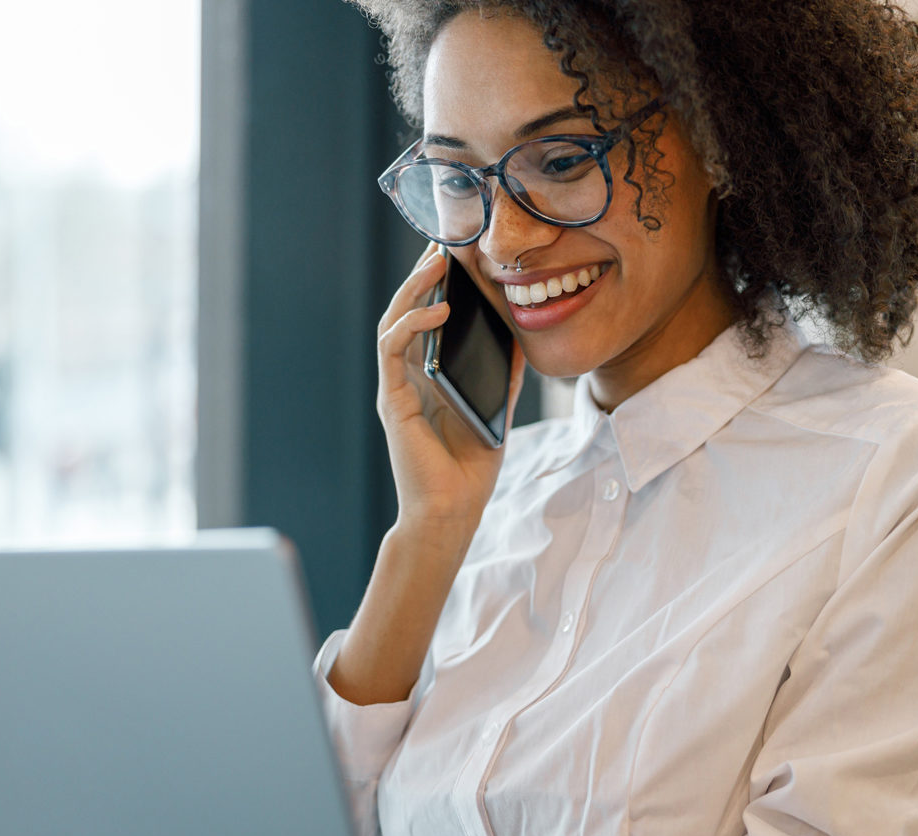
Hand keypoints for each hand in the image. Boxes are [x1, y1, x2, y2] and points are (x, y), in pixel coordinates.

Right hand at [376, 243, 526, 532]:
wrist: (452, 511)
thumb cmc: (470, 466)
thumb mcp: (499, 408)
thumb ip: (507, 374)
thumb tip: (526, 337)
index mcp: (428, 374)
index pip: (428, 317)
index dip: (438, 284)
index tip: (458, 252)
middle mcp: (406, 375)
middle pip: (407, 310)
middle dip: (423, 274)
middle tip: (443, 241)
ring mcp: (396, 386)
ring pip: (394, 321)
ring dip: (414, 289)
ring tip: (437, 263)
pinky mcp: (392, 400)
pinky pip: (393, 349)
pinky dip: (413, 324)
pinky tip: (438, 308)